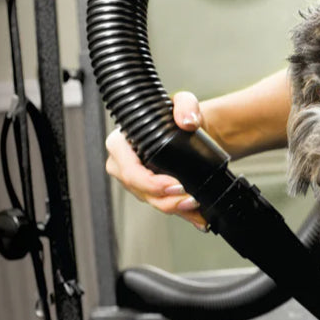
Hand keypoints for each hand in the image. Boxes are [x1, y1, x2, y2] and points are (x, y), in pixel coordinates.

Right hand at [104, 91, 207, 229]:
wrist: (190, 130)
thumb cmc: (177, 116)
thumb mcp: (184, 102)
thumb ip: (186, 106)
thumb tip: (187, 121)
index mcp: (121, 144)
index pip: (129, 170)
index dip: (150, 182)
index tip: (174, 184)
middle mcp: (123, 164)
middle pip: (140, 190)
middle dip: (166, 199)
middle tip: (190, 198)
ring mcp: (135, 180)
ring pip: (152, 201)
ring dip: (175, 208)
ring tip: (196, 206)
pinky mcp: (149, 190)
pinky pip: (163, 204)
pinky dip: (181, 212)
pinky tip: (198, 217)